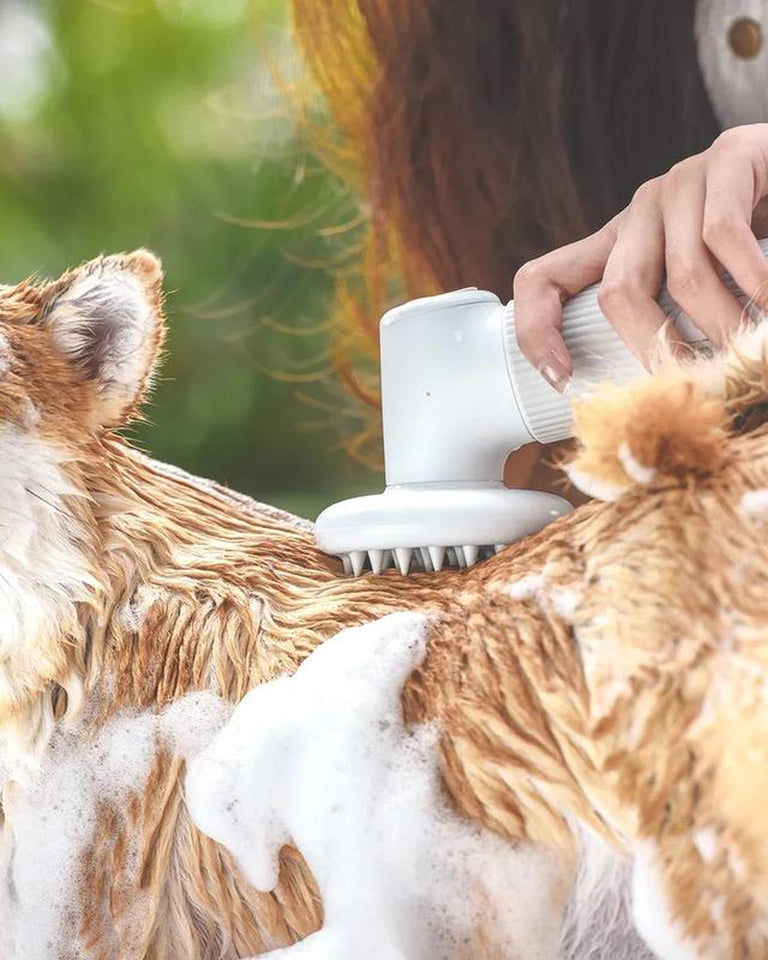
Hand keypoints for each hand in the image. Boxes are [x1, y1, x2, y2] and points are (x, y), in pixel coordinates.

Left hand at [513, 124, 767, 391]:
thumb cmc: (760, 255)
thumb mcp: (706, 292)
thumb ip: (676, 328)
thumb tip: (657, 399)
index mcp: (619, 245)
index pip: (543, 280)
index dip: (535, 331)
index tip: (560, 380)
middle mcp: (641, 210)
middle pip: (618, 292)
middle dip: (656, 347)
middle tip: (692, 384)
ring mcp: (681, 181)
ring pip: (683, 275)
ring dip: (721, 326)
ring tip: (747, 352)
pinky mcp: (729, 156)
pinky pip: (724, 234)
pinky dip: (753, 282)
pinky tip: (767, 304)